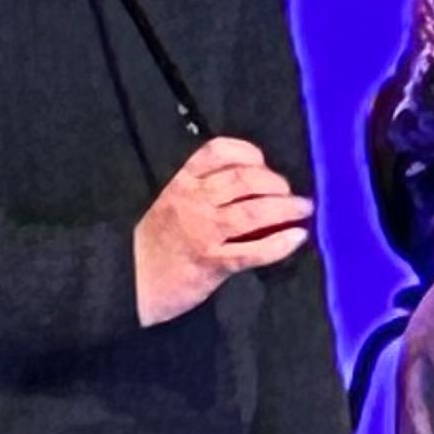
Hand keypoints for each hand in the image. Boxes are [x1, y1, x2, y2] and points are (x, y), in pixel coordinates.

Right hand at [134, 137, 311, 328]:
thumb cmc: (154, 243)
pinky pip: (254, 250)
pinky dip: (280, 243)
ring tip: (303, 209)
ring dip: (286, 207)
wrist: (131, 282)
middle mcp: (194, 201)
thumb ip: (200, 191)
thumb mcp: (170, 204)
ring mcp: (204, 232)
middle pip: (245, 179)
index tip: (263, 162)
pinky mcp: (213, 262)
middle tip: (290, 192)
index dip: (248, 152)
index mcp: (181, 183)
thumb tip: (246, 184)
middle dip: (275, 182)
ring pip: (254, 210)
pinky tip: (297, 238)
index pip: (218, 151)